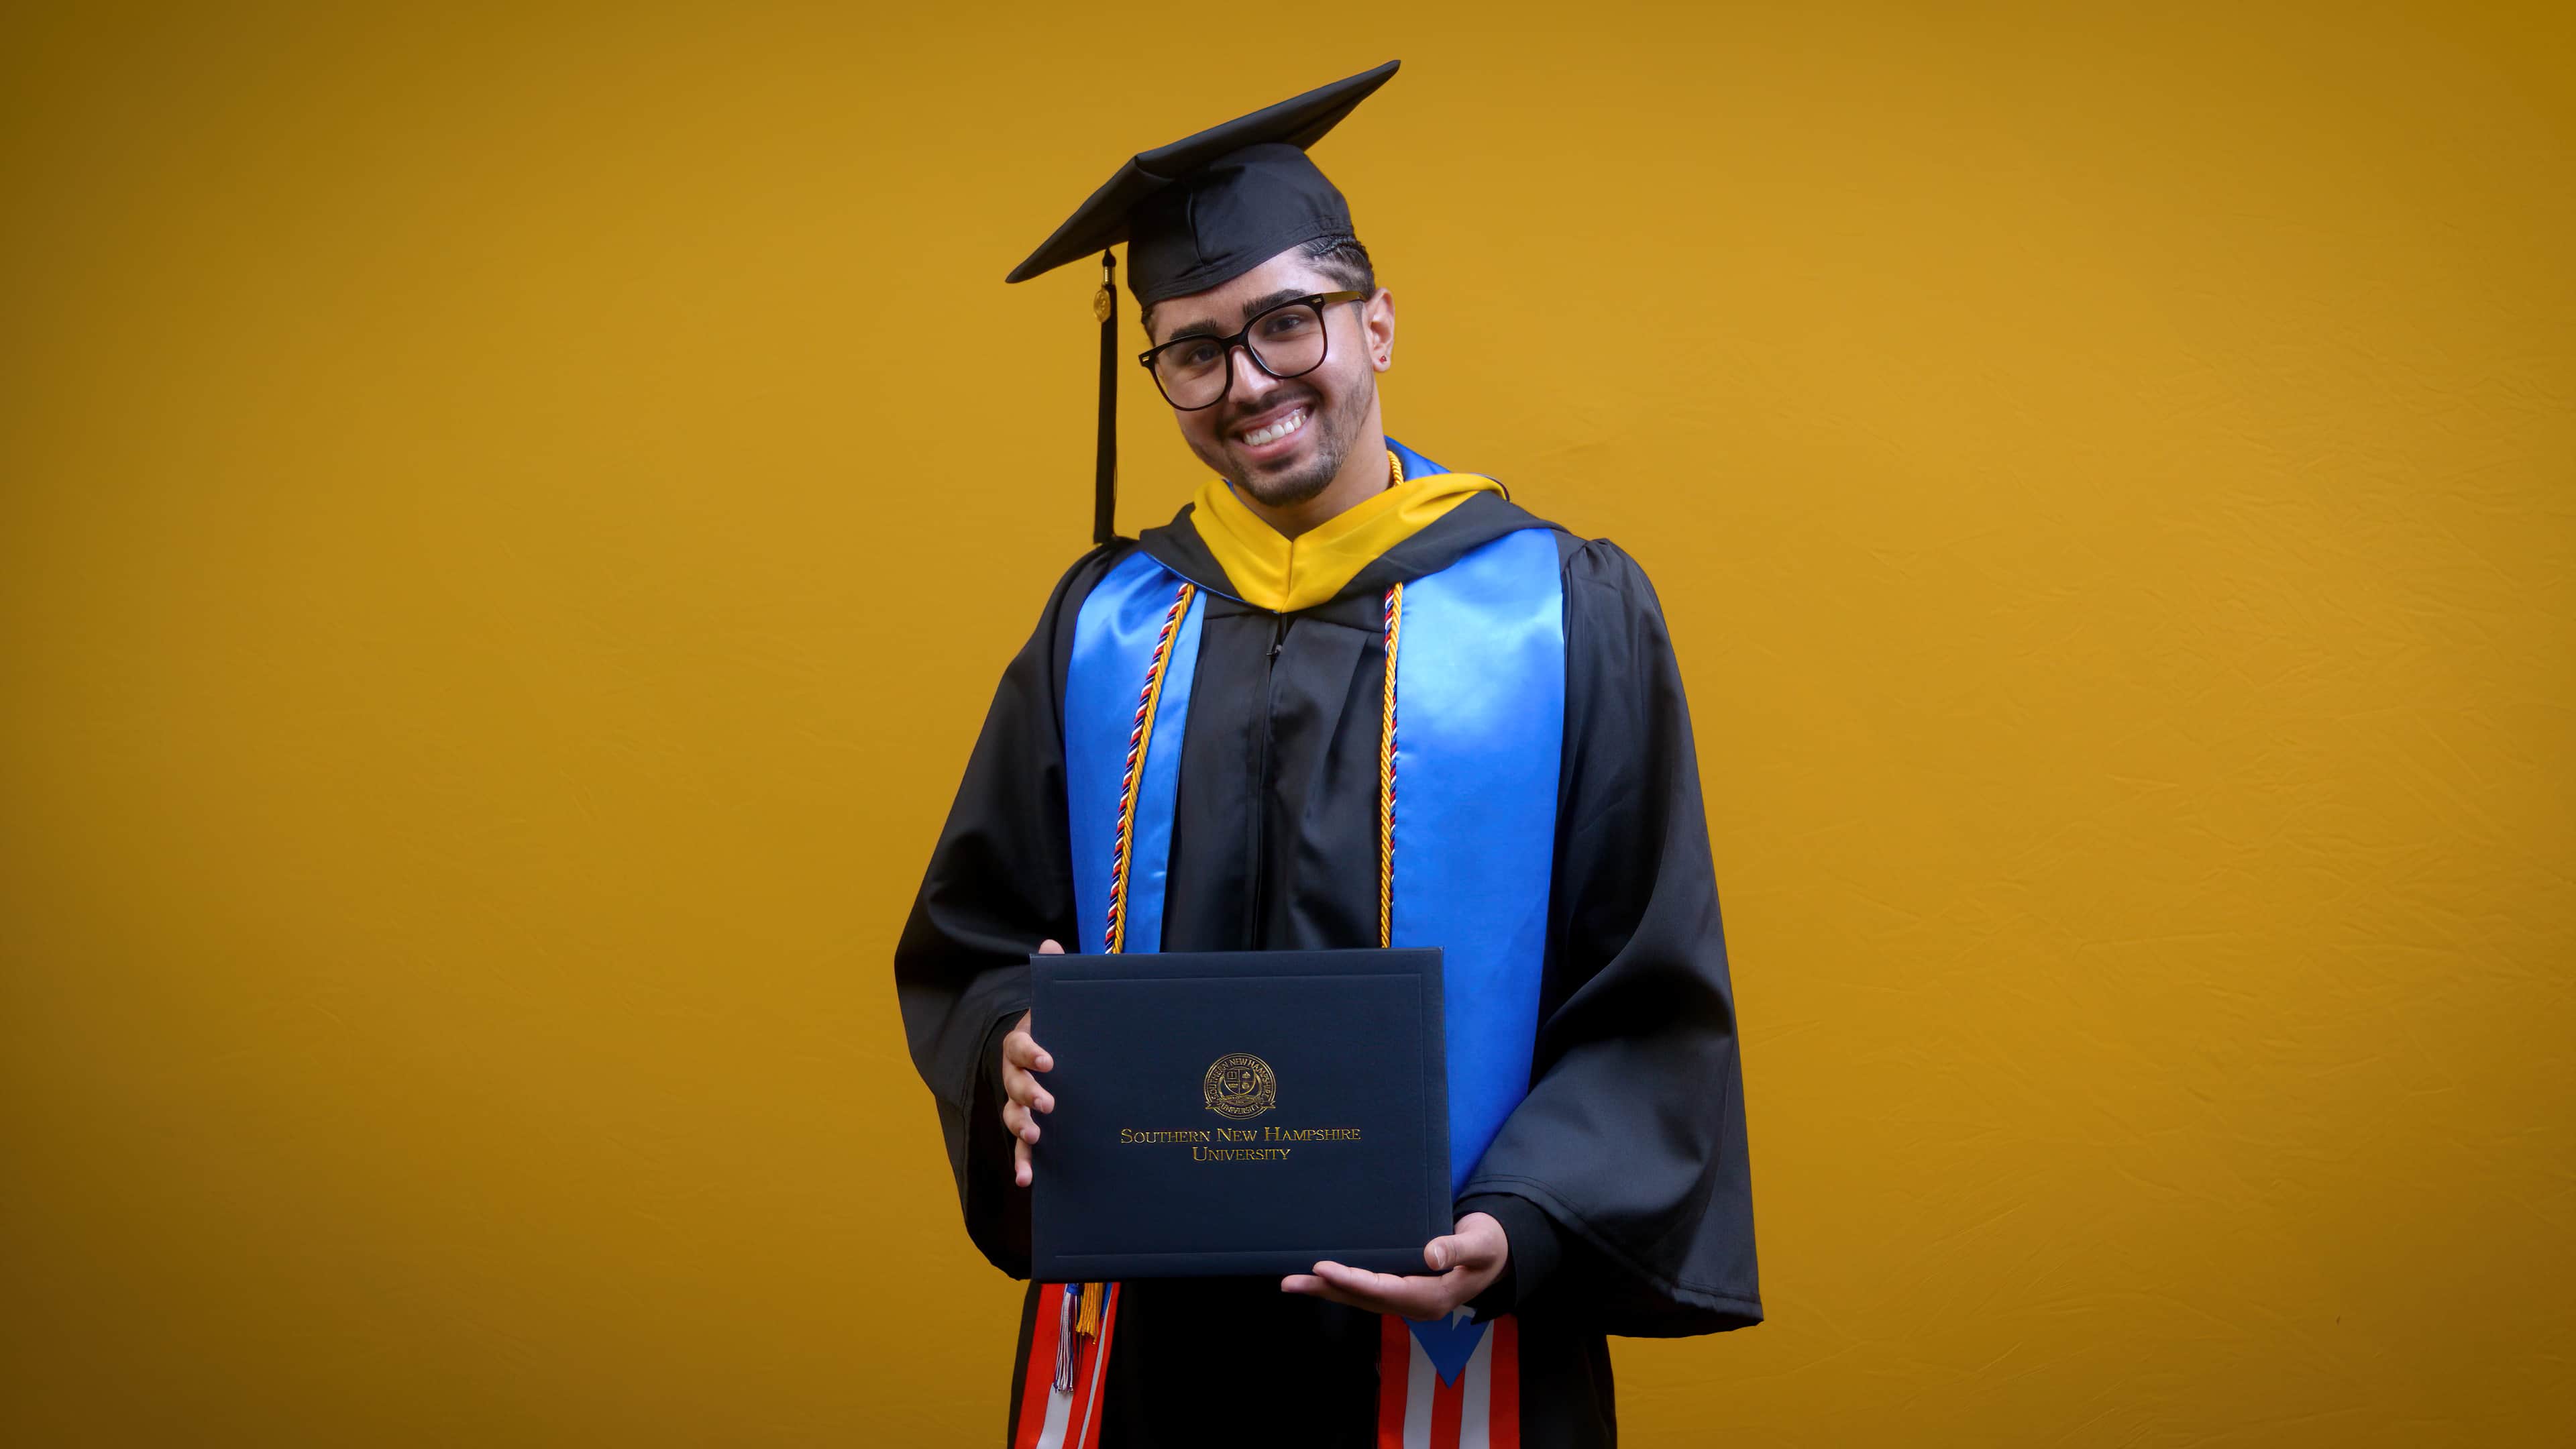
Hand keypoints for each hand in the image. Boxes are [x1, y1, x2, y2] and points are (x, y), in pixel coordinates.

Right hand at [1001, 939, 1063, 1187]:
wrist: (1040, 1052)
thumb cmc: (1053, 1026)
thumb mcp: (1053, 1001)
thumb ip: (1054, 975)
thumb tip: (1050, 943)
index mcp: (1022, 1044)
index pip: (1019, 1046)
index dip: (1030, 1052)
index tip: (1048, 1059)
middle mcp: (1013, 1075)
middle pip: (1013, 1085)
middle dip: (1028, 1094)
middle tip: (1048, 1102)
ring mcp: (1017, 1102)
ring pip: (1012, 1116)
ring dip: (1021, 1128)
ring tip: (1034, 1138)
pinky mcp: (1026, 1125)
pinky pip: (1019, 1148)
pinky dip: (1021, 1164)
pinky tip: (1027, 1181)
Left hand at [1279, 1211, 1507, 1319]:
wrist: (1498, 1256)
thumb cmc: (1490, 1246)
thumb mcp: (1481, 1244)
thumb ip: (1457, 1248)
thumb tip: (1431, 1255)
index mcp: (1433, 1297)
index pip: (1385, 1291)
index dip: (1353, 1280)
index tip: (1324, 1268)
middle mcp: (1416, 1305)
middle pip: (1364, 1299)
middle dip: (1327, 1290)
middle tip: (1290, 1282)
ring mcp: (1408, 1301)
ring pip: (1361, 1298)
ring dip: (1327, 1291)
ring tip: (1292, 1283)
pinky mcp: (1402, 1291)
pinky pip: (1366, 1291)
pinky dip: (1341, 1286)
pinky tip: (1320, 1279)